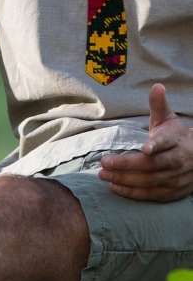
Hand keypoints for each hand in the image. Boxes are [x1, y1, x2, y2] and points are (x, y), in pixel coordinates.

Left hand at [99, 83, 192, 201]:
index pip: (166, 143)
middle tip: (104, 162)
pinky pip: (150, 194)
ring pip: (149, 181)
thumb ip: (159, 105)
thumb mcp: (168, 119)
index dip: (156, 145)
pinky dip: (132, 193)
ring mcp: (175, 179)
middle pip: (152, 165)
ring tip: (103, 175)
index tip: (145, 148)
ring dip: (124, 180)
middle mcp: (177, 161)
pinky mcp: (171, 193)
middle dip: (127, 165)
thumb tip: (157, 86)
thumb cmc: (176, 136)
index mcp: (176, 140)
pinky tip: (115, 187)